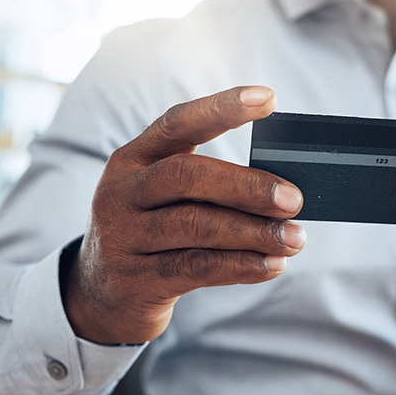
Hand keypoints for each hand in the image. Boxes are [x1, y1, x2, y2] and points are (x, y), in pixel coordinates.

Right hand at [61, 86, 305, 344]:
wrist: (101, 297)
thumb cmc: (153, 237)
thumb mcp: (163, 200)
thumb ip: (209, 186)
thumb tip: (284, 186)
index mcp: (132, 160)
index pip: (178, 123)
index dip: (222, 108)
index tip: (268, 97)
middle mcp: (121, 193)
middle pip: (187, 175)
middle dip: (247, 186)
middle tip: (294, 200)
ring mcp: (123, 237)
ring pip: (196, 226)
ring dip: (254, 232)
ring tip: (294, 238)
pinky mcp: (135, 280)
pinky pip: (197, 268)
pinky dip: (242, 265)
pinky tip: (272, 265)